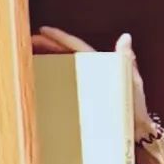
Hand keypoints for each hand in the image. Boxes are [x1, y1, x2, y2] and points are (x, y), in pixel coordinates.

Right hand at [33, 26, 151, 142]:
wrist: (134, 134)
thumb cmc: (136, 109)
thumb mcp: (133, 82)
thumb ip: (126, 60)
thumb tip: (125, 37)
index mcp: (103, 66)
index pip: (78, 48)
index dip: (62, 38)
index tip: (43, 30)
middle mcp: (92, 74)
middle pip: (66, 56)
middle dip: (47, 46)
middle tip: (28, 41)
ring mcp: (86, 87)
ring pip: (62, 69)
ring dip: (46, 61)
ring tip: (27, 56)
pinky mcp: (81, 102)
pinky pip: (64, 87)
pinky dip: (50, 80)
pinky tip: (37, 79)